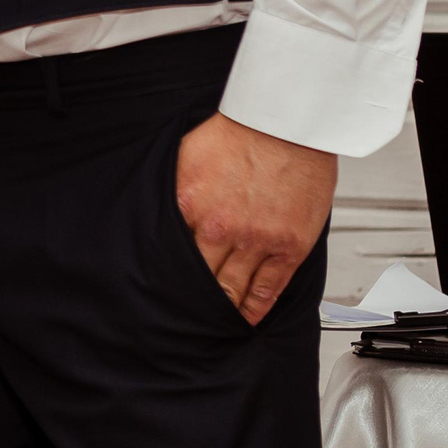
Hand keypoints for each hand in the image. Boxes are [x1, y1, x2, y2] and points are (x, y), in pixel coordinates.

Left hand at [175, 112, 336, 323]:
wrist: (286, 124)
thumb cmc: (240, 132)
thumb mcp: (186, 156)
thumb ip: (174, 191)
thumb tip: (158, 212)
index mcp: (189, 204)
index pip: (169, 253)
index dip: (166, 275)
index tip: (160, 292)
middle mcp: (220, 227)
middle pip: (198, 278)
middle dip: (190, 299)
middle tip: (183, 316)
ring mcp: (256, 240)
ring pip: (233, 288)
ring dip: (222, 308)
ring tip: (214, 323)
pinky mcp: (288, 246)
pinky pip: (269, 287)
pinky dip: (255, 307)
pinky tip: (247, 318)